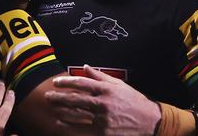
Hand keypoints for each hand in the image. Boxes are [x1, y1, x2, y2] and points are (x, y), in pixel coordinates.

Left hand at [45, 64, 159, 135]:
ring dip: (61, 111)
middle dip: (58, 97)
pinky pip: (82, 129)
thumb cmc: (134, 101)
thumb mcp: (119, 85)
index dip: (66, 82)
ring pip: (76, 115)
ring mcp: (104, 119)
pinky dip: (69, 127)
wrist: (150, 121)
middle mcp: (104, 103)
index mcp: (107, 89)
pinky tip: (60, 124)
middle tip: (47, 96)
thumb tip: (85, 67)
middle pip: (75, 99)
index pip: (82, 83)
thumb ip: (100, 76)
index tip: (56, 82)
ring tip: (52, 109)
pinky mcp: (104, 133)